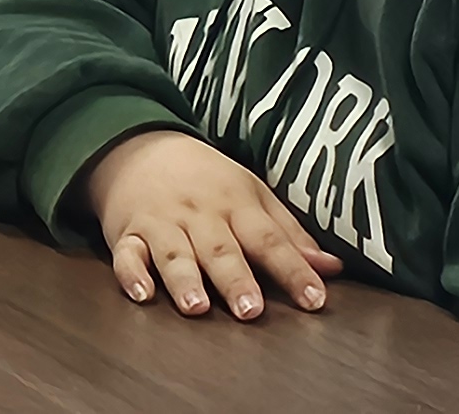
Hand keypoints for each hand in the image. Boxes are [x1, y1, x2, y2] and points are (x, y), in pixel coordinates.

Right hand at [84, 129, 341, 320]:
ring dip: (184, 280)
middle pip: (220, 250)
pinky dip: (130, 273)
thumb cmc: (206, 180)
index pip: (270, 240)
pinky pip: (125, 255)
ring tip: (196, 307)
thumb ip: (290, 235)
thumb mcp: (252, 195)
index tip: (315, 299)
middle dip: (236, 280)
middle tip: (250, 311)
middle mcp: (200, 216)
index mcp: (236, 205)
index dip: (294, 270)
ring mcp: (161, 224)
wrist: (138, 146)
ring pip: (173, 254)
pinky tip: (141, 293)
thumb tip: (332, 269)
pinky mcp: (126, 233)